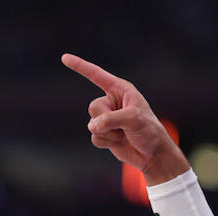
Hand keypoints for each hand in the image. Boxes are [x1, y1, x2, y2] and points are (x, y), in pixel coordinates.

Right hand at [60, 54, 187, 182]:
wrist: (153, 154)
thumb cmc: (149, 131)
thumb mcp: (134, 119)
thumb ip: (111, 119)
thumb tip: (92, 127)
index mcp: (120, 90)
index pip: (97, 75)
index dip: (80, 66)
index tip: (64, 58)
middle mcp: (111, 102)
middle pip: (93, 107)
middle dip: (107, 120)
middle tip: (124, 126)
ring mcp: (106, 118)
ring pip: (92, 125)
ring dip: (109, 134)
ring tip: (125, 134)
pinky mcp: (104, 133)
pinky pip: (94, 138)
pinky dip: (107, 143)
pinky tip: (119, 142)